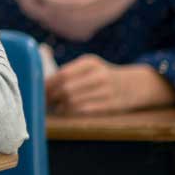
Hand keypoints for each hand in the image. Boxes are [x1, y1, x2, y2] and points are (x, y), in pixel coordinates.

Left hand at [47, 55, 174, 114]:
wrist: (136, 85)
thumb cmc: (102, 76)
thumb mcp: (89, 65)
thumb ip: (68, 71)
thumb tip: (40, 79)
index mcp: (90, 63)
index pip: (62, 74)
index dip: (47, 84)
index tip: (38, 89)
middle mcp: (98, 75)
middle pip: (66, 89)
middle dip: (51, 96)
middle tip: (43, 100)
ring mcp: (106, 91)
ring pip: (73, 101)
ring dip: (59, 105)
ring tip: (53, 106)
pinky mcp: (111, 105)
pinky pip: (84, 110)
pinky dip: (70, 111)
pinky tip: (65, 110)